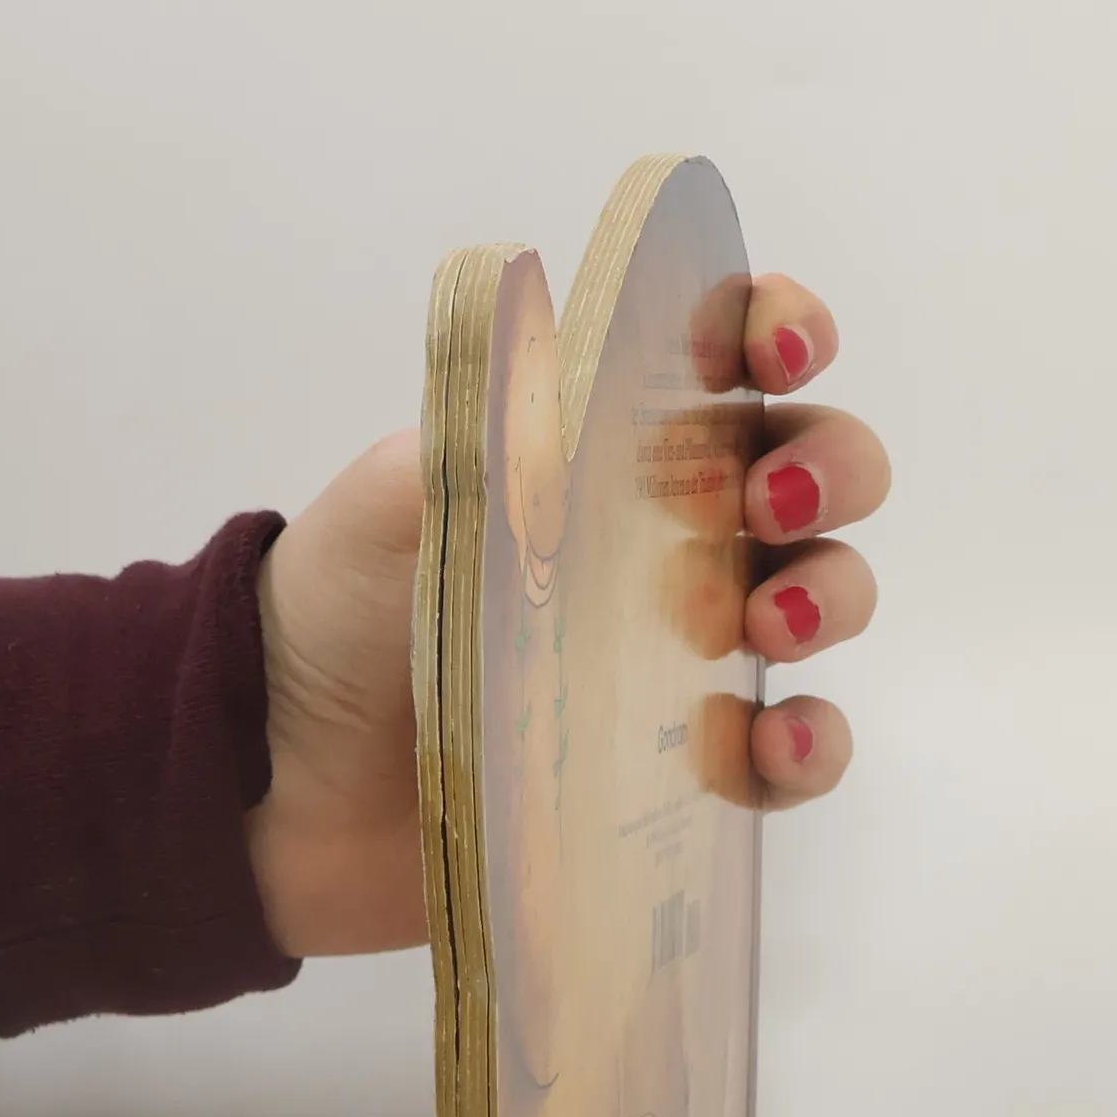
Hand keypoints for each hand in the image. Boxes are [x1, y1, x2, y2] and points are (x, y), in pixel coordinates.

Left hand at [247, 273, 888, 957]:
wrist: (284, 780)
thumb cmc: (337, 616)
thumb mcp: (402, 492)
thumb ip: (496, 420)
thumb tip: (583, 355)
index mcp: (607, 450)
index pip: (732, 364)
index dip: (783, 336)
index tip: (776, 356)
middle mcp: (669, 540)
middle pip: (815, 475)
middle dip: (830, 468)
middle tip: (769, 504)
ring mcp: (685, 658)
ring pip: (826, 601)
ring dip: (832, 596)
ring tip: (766, 626)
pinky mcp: (686, 773)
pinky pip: (792, 755)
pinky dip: (811, 745)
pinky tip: (772, 745)